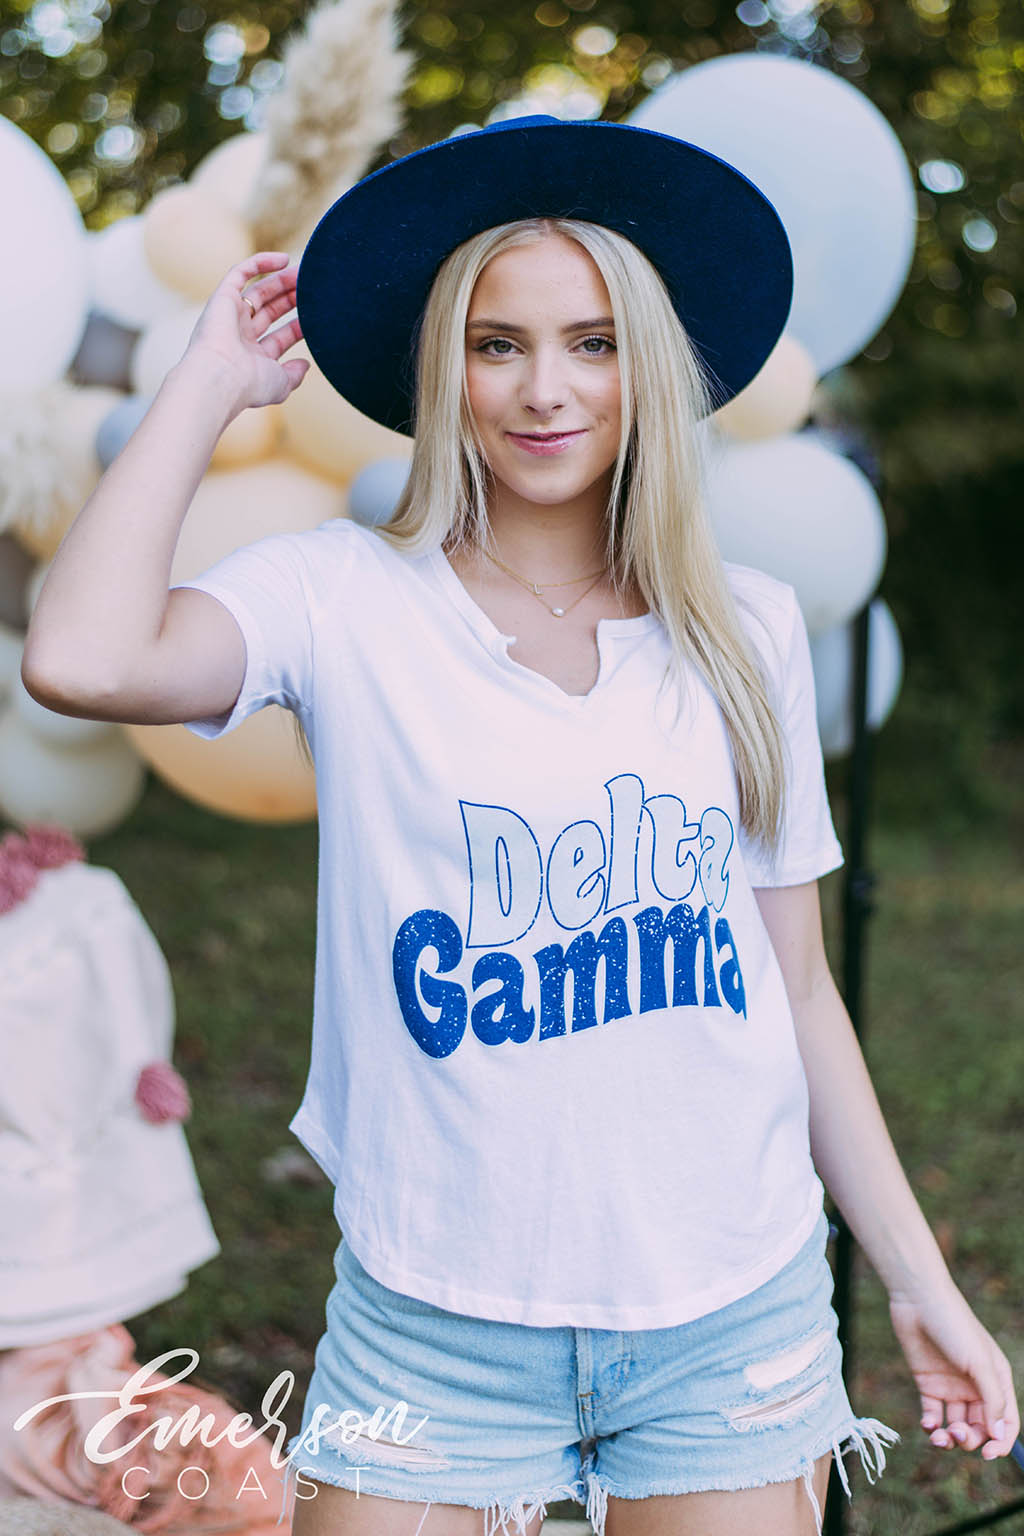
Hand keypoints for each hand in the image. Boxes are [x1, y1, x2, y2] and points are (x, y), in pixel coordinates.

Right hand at [180, 251, 309, 413]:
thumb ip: (294, 375)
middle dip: (291, 300)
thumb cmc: (249, 385)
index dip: (298, 327)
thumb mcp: (280, 384)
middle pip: (270, 311)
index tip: (318, 318)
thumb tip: (306, 365)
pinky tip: (284, 259)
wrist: (220, 376)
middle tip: (312, 290)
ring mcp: (230, 316)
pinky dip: (260, 263)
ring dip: (281, 281)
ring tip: (304, 274)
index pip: (280, 337)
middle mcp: (239, 336)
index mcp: (252, 358)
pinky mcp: (222, 297)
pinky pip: (241, 272)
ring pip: (259, 291)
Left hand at [888, 1281, 1018, 1459]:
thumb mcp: (980, 1362)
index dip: (1000, 1442)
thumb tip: (998, 1434)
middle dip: (970, 1439)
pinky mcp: (928, 1383)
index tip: (987, 1455)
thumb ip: (992, 1399)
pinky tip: (928, 1424)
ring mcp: (951, 1386)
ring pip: (956, 1425)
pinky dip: (931, 1425)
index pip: (1006, 1421)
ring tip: (939, 1435)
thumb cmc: (955, 1325)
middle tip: (956, 1433)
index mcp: (997, 1379)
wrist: (918, 1299)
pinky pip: (934, 1415)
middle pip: (980, 1427)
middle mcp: (976, 1386)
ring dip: (950, 1437)